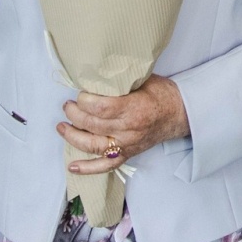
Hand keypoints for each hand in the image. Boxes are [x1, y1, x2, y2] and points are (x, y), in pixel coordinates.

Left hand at [58, 74, 189, 174]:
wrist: (179, 114)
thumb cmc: (162, 94)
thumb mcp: (143, 78)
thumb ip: (120, 79)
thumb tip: (95, 73)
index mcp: (134, 108)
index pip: (101, 108)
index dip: (85, 100)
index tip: (80, 93)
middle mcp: (129, 130)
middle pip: (93, 125)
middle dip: (75, 114)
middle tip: (68, 105)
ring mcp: (127, 144)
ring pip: (93, 145)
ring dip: (73, 136)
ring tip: (62, 126)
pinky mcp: (127, 154)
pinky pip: (105, 166)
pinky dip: (87, 168)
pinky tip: (72, 166)